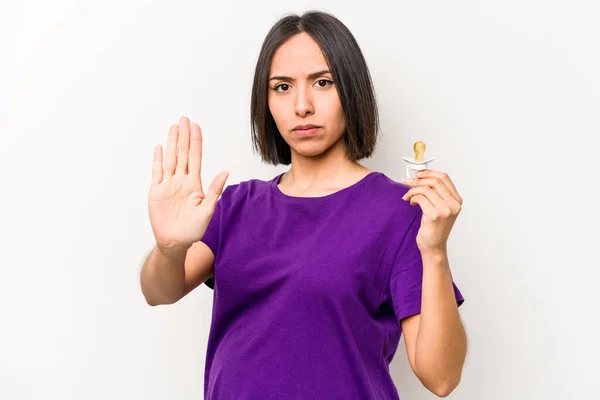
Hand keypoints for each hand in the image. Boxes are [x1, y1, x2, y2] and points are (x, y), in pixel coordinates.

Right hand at [148, 116, 228, 250]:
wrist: (175, 242)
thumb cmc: (193, 230)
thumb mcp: (207, 210)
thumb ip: (214, 190)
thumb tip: (225, 171)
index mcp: (194, 184)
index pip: (195, 158)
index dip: (196, 142)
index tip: (196, 127)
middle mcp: (181, 181)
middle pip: (182, 154)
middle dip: (184, 136)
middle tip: (184, 119)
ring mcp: (168, 185)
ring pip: (170, 159)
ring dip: (172, 143)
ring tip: (173, 127)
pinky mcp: (156, 191)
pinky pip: (157, 172)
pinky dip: (158, 160)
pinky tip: (160, 148)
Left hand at [401, 169, 462, 253]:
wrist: (434, 246)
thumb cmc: (434, 228)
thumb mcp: (438, 208)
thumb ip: (434, 193)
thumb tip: (419, 177)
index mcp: (457, 200)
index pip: (444, 178)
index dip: (429, 172)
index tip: (417, 174)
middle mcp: (454, 204)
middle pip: (435, 181)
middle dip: (418, 180)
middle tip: (408, 182)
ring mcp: (446, 210)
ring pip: (425, 189)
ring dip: (412, 190)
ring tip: (408, 196)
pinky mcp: (435, 215)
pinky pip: (420, 198)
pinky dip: (412, 198)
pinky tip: (411, 203)